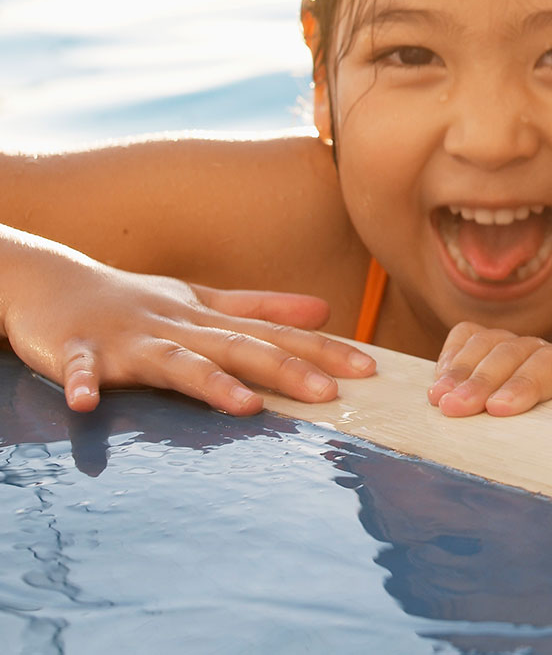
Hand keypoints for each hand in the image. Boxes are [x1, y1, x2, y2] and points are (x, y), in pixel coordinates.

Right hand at [1, 236, 374, 414]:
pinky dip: (84, 383)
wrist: (48, 281)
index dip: (321, 350)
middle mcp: (176, 326)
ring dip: (208, 382)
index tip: (368, 370)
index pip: (273, 333)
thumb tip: (327, 310)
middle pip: (237, 348)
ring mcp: (127, 339)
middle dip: (284, 370)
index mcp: (206, 317)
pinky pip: (81, 370)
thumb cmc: (134, 298)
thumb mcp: (200, 299)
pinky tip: (87, 404)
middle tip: (330, 395)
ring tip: (244, 406)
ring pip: (174, 361)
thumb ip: (261, 308)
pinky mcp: (76, 349)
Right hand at [427, 322, 551, 416]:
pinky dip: (451, 354)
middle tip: (453, 410)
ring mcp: (522, 346)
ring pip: (490, 341)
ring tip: (438, 401)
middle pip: (516, 351)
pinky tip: (438, 383)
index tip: (497, 410)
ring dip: (460, 369)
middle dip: (482, 379)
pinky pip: (469, 335)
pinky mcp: (496, 345)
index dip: (524, 384)